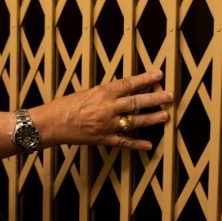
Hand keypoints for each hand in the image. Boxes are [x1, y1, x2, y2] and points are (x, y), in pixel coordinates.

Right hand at [30, 70, 173, 150]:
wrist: (51, 123)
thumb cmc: (65, 106)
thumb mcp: (86, 92)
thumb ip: (105, 93)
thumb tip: (122, 89)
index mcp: (103, 92)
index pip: (129, 83)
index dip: (146, 79)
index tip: (159, 74)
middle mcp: (108, 108)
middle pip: (137, 102)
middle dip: (156, 99)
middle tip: (170, 96)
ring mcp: (107, 124)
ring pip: (135, 121)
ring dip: (152, 118)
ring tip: (165, 116)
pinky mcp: (103, 139)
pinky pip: (124, 142)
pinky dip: (137, 144)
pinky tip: (148, 145)